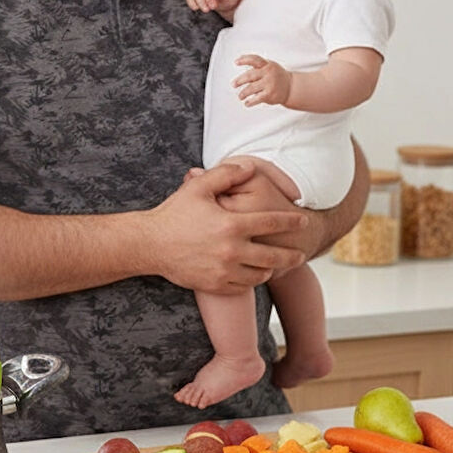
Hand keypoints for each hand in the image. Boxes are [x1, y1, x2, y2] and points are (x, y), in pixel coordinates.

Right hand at [145, 162, 307, 292]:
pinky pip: (242, 287)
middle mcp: (232, 250)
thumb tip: (249, 166)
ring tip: (272, 264)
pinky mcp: (215, 285)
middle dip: (292, 256)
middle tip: (300, 255)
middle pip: (274, 256)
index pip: (272, 222)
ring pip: (259, 274)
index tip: (302, 220)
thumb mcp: (197, 188)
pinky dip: (249, 280)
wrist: (150, 244)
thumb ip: (225, 174)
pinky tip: (250, 274)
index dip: (291, 221)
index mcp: (231, 224)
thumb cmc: (173, 214)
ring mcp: (224, 270)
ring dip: (269, 268)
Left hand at [234, 54, 291, 106]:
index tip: (236, 62)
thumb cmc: (276, 76)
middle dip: (239, 80)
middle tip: (233, 84)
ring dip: (243, 93)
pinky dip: (250, 102)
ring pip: (251, 88)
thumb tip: (240, 59)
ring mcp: (269, 84)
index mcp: (267, 65)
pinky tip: (247, 103)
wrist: (291, 87)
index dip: (244, 59)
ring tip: (240, 96)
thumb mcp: (269, 66)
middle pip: (250, 75)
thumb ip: (256, 64)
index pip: (255, 59)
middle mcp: (268, 73)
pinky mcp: (269, 94)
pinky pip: (256, 99)